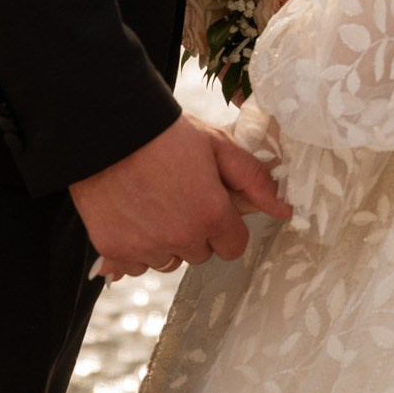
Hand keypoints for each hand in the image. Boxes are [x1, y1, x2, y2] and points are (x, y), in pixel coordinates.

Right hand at [71, 109, 289, 282]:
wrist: (109, 127)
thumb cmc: (167, 132)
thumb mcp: (218, 145)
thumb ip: (253, 179)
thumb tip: (284, 210)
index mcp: (211, 215)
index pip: (233, 246)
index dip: (225, 224)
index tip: (210, 202)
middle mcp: (180, 238)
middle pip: (199, 253)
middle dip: (194, 230)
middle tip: (177, 193)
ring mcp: (146, 248)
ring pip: (167, 260)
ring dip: (164, 241)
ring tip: (150, 200)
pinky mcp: (115, 250)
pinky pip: (135, 265)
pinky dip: (134, 246)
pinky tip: (129, 213)